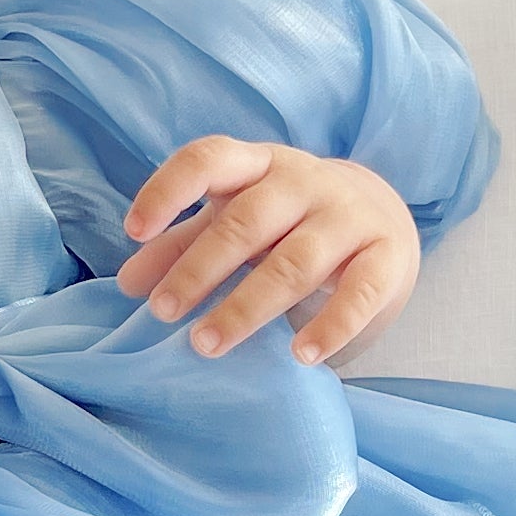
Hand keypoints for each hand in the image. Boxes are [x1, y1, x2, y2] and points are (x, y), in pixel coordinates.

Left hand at [118, 135, 420, 364]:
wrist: (382, 219)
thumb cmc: (288, 222)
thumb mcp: (235, 220)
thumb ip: (181, 244)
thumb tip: (128, 283)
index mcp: (258, 165)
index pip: (209, 160)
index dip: (168, 190)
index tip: (133, 231)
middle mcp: (305, 182)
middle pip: (247, 221)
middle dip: (200, 269)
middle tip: (163, 312)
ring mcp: (349, 217)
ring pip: (296, 262)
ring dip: (247, 306)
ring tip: (207, 344)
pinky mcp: (386, 256)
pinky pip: (358, 293)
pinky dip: (331, 326)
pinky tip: (301, 356)